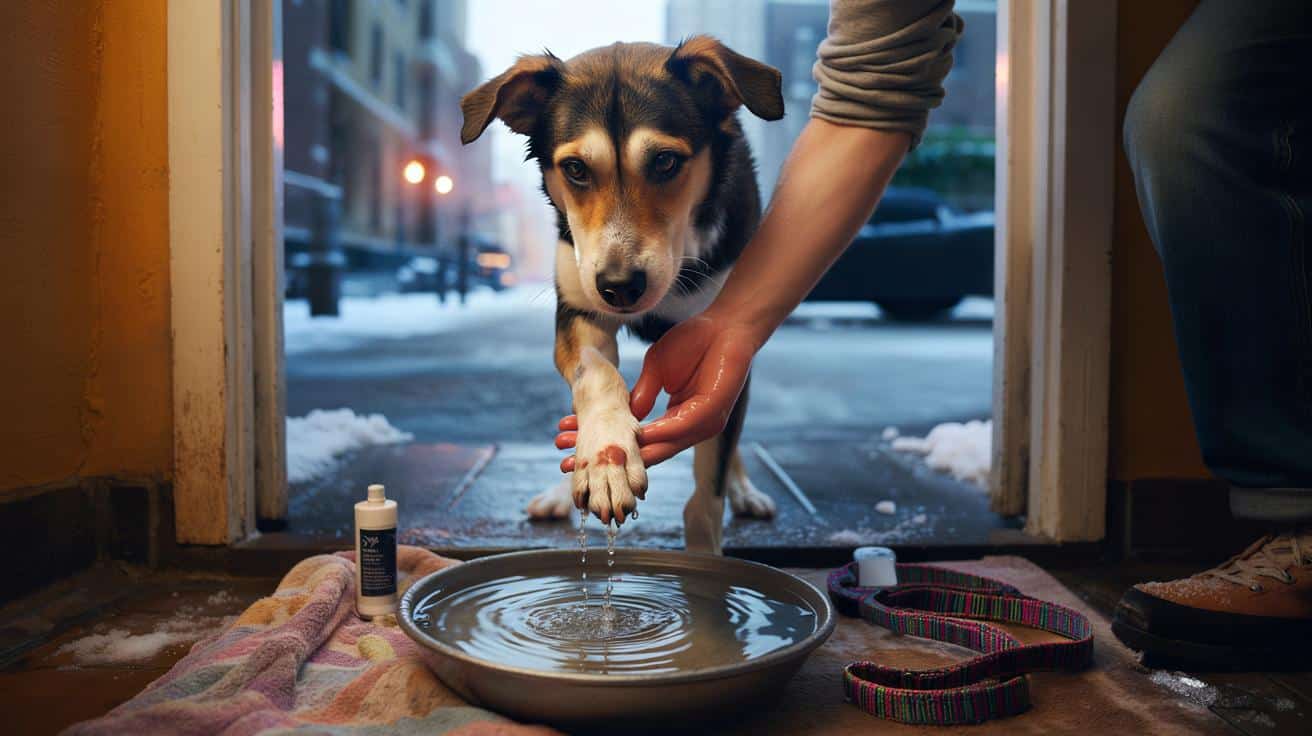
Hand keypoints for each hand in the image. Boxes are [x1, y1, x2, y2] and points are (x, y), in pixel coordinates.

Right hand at [556, 313, 763, 468]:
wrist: (725, 324)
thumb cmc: (693, 342)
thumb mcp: (655, 369)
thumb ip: (641, 395)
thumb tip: (624, 417)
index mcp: (676, 420)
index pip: (636, 441)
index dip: (604, 444)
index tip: (569, 443)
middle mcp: (688, 428)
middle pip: (644, 452)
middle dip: (608, 457)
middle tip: (567, 461)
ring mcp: (702, 424)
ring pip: (661, 446)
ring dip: (627, 450)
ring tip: (593, 451)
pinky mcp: (713, 411)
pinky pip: (682, 427)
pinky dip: (659, 433)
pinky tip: (635, 436)